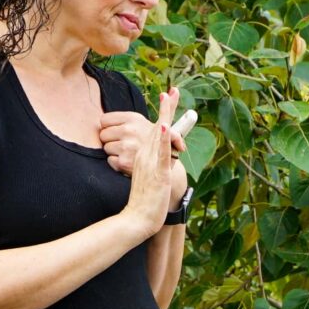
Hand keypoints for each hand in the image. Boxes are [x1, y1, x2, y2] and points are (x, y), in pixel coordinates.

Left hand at [97, 85, 186, 175]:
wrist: (165, 169)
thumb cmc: (160, 145)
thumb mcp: (163, 124)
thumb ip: (167, 107)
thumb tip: (175, 89)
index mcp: (134, 118)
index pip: (104, 120)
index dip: (110, 127)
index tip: (118, 131)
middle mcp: (130, 130)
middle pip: (103, 135)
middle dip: (111, 139)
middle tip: (123, 144)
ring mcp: (126, 147)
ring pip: (106, 148)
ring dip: (114, 152)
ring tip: (128, 153)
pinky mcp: (124, 162)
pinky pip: (109, 160)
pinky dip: (116, 163)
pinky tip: (128, 162)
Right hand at [117, 88, 189, 236]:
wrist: (135, 220)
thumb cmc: (142, 203)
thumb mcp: (146, 180)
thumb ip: (148, 168)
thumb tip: (150, 163)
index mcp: (144, 157)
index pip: (154, 130)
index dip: (163, 114)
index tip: (169, 97)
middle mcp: (146, 156)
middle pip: (156, 127)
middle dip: (166, 108)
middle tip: (173, 89)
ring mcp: (151, 164)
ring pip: (157, 136)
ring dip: (163, 116)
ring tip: (167, 98)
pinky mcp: (157, 174)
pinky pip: (160, 154)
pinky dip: (161, 140)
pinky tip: (162, 126)